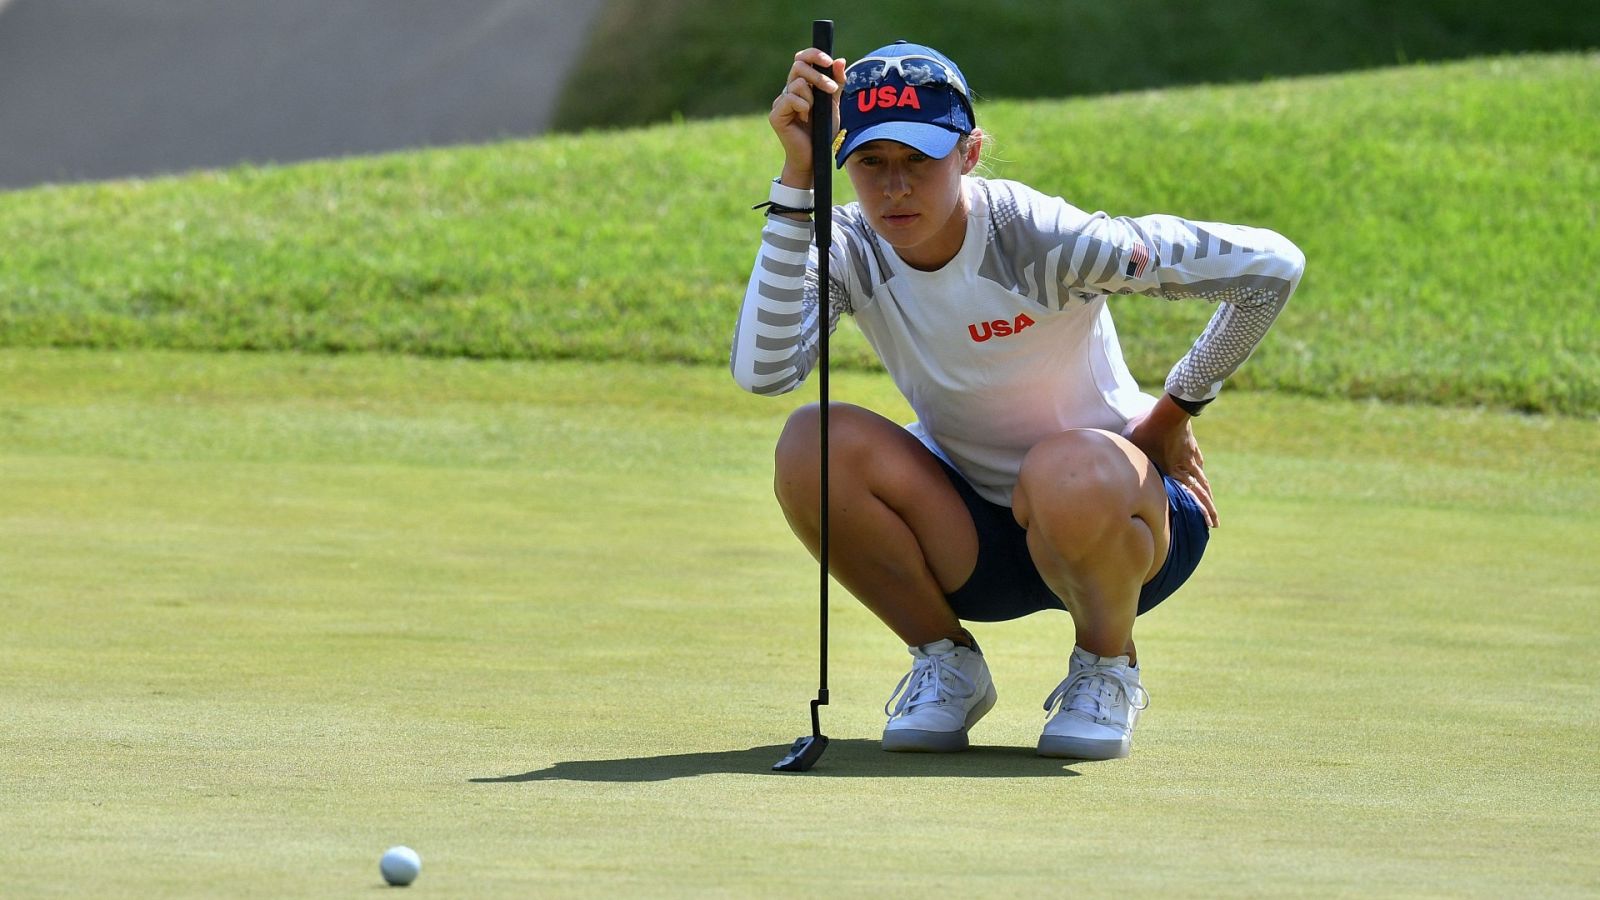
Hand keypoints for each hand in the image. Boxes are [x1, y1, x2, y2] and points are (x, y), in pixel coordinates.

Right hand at [769, 49, 844, 189]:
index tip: (828, 60)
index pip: (802, 59)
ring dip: (812, 96)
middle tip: (831, 90)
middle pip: (798, 66)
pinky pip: (790, 98)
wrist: (815, 156)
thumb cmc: (823, 132)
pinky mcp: (776, 114)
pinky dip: (802, 106)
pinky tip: (805, 118)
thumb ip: (836, 83)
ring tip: (813, 113)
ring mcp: (780, 102)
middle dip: (818, 75)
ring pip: (797, 83)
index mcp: (801, 85)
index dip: (813, 55)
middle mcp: (788, 90)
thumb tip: (840, 60)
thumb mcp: (833, 104)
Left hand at [1123, 397, 1218, 526]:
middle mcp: (1185, 468)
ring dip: (1207, 494)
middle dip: (1209, 509)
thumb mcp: (1133, 448)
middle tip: (1215, 524)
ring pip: (1201, 479)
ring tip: (1211, 504)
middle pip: (1201, 493)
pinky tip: (1199, 474)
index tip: (1208, 526)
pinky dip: (1199, 472)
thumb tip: (1117, 473)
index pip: (1190, 497)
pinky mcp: (1191, 446)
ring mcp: (1190, 457)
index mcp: (1172, 472)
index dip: (1200, 512)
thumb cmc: (1146, 429)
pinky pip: (1197, 462)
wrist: (1169, 410)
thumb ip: (1130, 462)